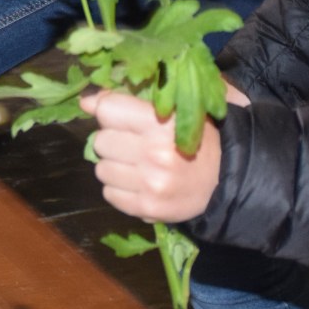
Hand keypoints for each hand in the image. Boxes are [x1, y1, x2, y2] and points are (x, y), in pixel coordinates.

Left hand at [82, 90, 221, 222]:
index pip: (108, 111)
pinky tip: (137, 182)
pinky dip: (118, 188)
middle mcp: (154, 153)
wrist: (222, 180)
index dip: (108, 112)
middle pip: (100, 142)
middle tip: (130, 142)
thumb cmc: (195, 138)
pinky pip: (109, 194)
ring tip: (134, 164)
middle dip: (111, 140)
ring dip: (113, 165)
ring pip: (101, 169)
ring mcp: (150, 184)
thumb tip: (86, 102)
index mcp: (162, 122)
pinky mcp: (147, 208)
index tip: (116, 117)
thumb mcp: (172, 109)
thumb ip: (129, 101)